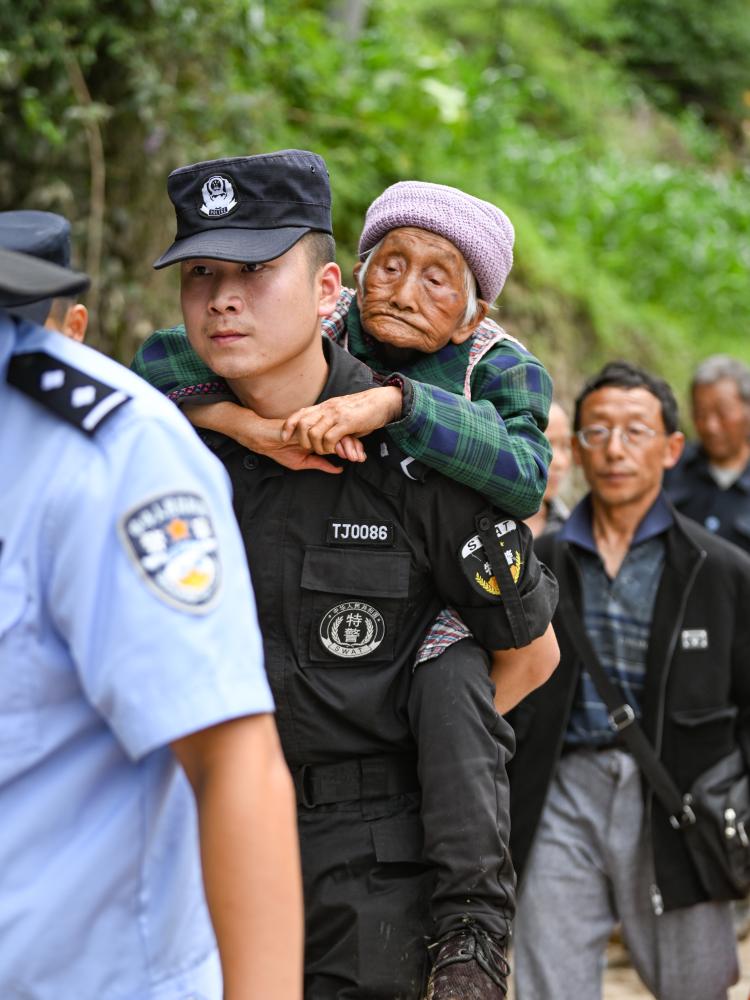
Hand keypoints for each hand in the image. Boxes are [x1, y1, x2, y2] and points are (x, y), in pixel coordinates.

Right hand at [184, 401, 344, 473]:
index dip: (351, 449)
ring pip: (334, 432)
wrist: (260, 438)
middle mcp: (318, 429)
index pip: (340, 440)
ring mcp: (312, 425)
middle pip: (341, 434)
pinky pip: (322, 433)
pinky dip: (331, 442)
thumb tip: (339, 470)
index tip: (360, 458)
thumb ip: (321, 464)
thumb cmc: (279, 450)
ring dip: (345, 445)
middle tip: (361, 458)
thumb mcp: (303, 462)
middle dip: (353, 447)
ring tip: (353, 455)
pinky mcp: (304, 425)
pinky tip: (338, 449)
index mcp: (320, 436)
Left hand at [281, 386, 401, 457]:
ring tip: (325, 451)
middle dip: (301, 440)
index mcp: (325, 406)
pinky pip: (329, 438)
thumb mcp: (344, 415)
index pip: (300, 413)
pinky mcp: (347, 422)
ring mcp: (336, 415)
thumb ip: (332, 423)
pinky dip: (329, 447)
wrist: (383, 402)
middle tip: (308, 449)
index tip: (284, 437)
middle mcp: (328, 408)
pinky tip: (335, 450)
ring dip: (317, 446)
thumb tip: (325, 435)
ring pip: (314, 433)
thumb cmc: (365, 411)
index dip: (289, 426)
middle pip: (302, 423)